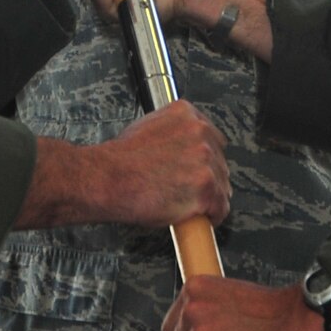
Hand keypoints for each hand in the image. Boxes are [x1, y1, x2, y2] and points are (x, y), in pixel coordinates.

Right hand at [19, 101, 229, 228]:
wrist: (107, 179)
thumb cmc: (119, 160)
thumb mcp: (146, 127)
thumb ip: (172, 132)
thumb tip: (181, 147)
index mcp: (186, 114)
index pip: (212, 136)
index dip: (205, 158)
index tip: (198, 169)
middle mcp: (200, 133)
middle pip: (220, 161)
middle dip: (208, 178)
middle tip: (189, 190)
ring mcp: (205, 160)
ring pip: (222, 185)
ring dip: (210, 198)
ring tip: (188, 204)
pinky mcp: (206, 188)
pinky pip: (220, 208)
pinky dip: (211, 216)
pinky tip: (196, 217)